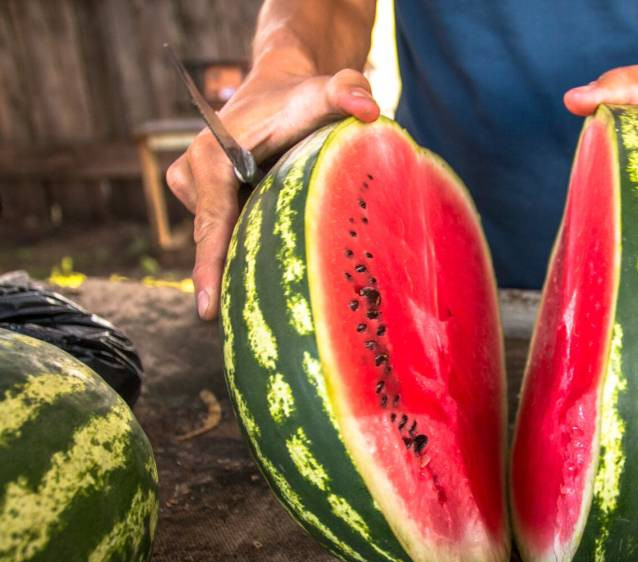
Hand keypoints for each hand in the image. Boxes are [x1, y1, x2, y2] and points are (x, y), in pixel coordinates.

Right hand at [167, 65, 379, 318]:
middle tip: (252, 323)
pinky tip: (272, 266)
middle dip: (228, 278)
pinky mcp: (203, 199)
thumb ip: (348, 90)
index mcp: (212, 157)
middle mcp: (193, 175)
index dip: (210, 267)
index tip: (208, 309)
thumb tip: (369, 107)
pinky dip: (246, 245)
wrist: (278, 87)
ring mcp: (194, 188)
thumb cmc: (302, 96)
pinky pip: (223, 231)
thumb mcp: (327, 91)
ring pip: (219, 238)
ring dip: (245, 258)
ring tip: (275, 289)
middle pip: (213, 239)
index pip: (212, 223)